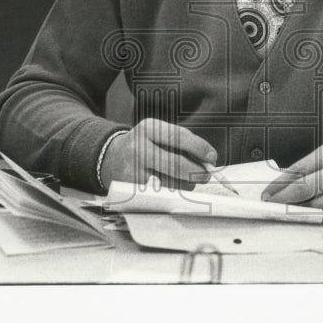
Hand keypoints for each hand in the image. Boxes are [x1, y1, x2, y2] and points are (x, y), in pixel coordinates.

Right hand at [99, 119, 217, 190]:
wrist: (110, 157)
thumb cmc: (146, 145)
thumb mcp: (159, 134)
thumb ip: (182, 144)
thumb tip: (208, 161)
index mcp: (149, 128)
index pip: (179, 137)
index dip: (199, 148)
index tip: (212, 157)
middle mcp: (139, 147)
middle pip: (176, 164)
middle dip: (197, 171)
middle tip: (206, 175)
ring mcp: (133, 170)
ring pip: (171, 183)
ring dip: (185, 184)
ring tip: (182, 179)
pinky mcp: (132, 189)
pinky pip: (161, 195)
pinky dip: (171, 192)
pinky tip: (167, 185)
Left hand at [261, 136, 322, 222]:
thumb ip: (319, 161)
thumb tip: (292, 178)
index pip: (302, 170)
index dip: (281, 184)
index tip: (267, 194)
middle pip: (308, 190)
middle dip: (285, 201)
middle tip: (271, 207)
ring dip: (304, 213)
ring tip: (291, 215)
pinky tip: (318, 220)